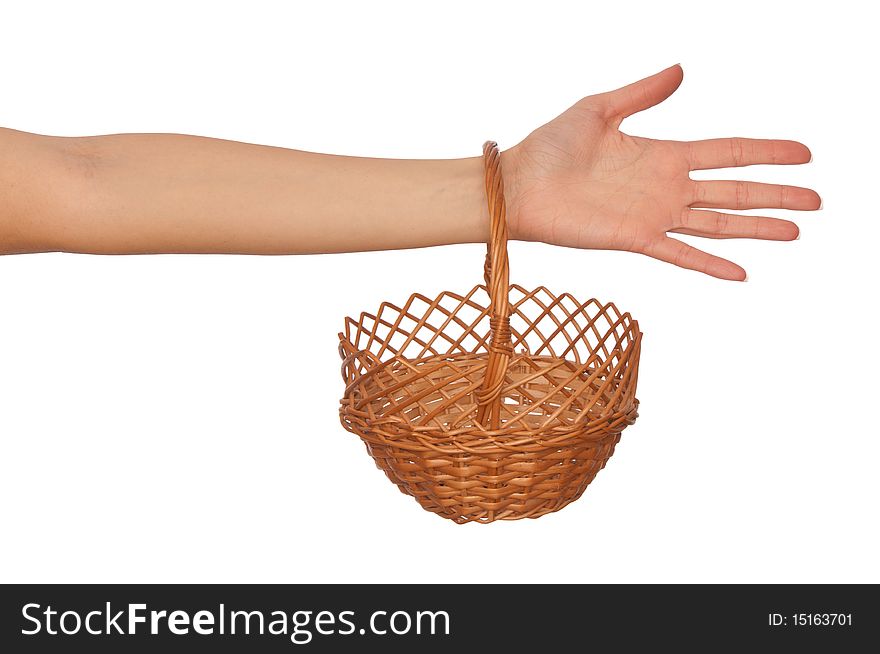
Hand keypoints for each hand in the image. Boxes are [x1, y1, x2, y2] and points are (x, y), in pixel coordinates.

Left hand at [502, 65, 819, 279]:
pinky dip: (710, 264)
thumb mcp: (599, 109)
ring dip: (757, 227)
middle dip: (776, 195)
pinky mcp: (635, 239)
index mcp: (662, 154)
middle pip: (734, 190)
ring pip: (718, 223)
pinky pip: (681, 254)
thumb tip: (682, 69)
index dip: (765, 152)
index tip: (803, 153)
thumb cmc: (549, 146)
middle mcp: (665, 187)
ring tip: (796, 231)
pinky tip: (742, 273)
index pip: (727, 152)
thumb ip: (642, 93)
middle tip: (817, 200)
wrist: (517, 184)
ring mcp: (654, 215)